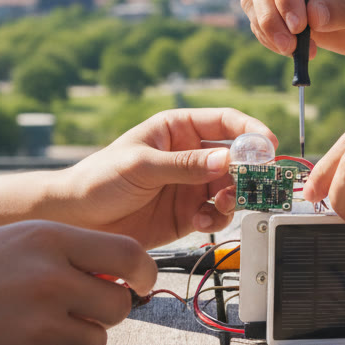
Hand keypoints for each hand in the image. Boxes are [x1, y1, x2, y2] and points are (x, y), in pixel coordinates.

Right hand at [0, 220, 154, 344]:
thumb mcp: (9, 242)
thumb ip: (64, 252)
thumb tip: (120, 273)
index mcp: (46, 239)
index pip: (128, 254)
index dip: (143, 272)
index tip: (141, 282)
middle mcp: (49, 280)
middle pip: (118, 305)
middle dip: (102, 311)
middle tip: (69, 310)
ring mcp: (38, 327)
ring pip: (94, 341)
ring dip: (72, 339)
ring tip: (25, 328)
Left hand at [52, 108, 275, 247]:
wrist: (77, 220)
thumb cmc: (99, 180)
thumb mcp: (142, 166)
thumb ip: (186, 165)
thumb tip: (228, 160)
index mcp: (177, 129)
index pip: (224, 122)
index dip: (250, 131)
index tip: (268, 144)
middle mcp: (189, 155)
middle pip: (235, 157)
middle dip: (249, 170)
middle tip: (255, 183)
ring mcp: (190, 185)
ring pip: (232, 187)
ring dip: (235, 196)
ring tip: (223, 204)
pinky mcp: (188, 214)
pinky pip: (217, 214)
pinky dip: (217, 218)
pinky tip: (202, 221)